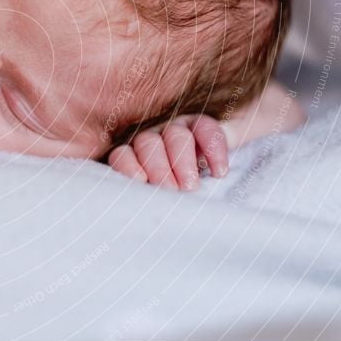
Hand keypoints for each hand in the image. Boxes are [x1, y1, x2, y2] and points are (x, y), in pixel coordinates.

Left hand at [107, 114, 229, 190]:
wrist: (211, 169)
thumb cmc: (174, 195)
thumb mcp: (150, 200)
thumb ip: (137, 199)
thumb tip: (122, 215)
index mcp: (133, 155)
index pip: (123, 155)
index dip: (129, 166)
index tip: (141, 181)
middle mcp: (151, 139)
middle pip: (149, 144)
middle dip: (160, 168)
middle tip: (171, 191)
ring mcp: (175, 128)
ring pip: (176, 136)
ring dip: (183, 161)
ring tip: (191, 187)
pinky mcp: (200, 125)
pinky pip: (206, 128)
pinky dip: (213, 149)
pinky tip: (219, 172)